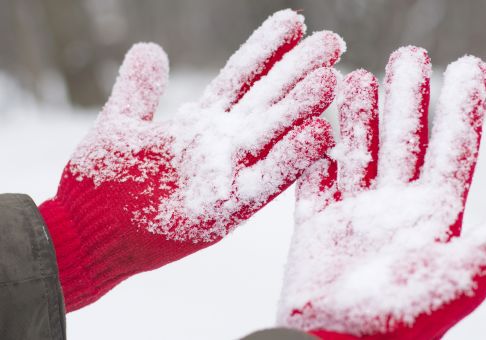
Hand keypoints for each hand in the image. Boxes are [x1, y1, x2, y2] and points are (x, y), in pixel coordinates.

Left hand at [39, 9, 344, 311]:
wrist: (90, 229)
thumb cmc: (103, 181)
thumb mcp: (120, 123)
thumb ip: (139, 89)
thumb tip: (149, 50)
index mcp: (202, 123)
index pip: (241, 78)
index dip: (267, 50)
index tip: (294, 22)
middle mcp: (223, 146)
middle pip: (268, 101)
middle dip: (299, 72)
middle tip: (332, 42)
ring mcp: (228, 177)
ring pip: (272, 137)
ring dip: (302, 111)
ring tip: (330, 80)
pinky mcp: (226, 211)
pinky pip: (265, 182)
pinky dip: (292, 160)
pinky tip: (319, 134)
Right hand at [277, 46, 485, 338]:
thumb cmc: (400, 323)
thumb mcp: (463, 277)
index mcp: (434, 214)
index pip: (454, 147)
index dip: (463, 106)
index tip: (469, 66)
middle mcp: (396, 207)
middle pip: (405, 139)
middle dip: (409, 96)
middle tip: (411, 54)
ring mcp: (354, 213)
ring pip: (360, 150)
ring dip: (361, 115)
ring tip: (360, 76)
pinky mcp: (316, 225)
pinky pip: (315, 180)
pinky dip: (316, 155)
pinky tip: (318, 130)